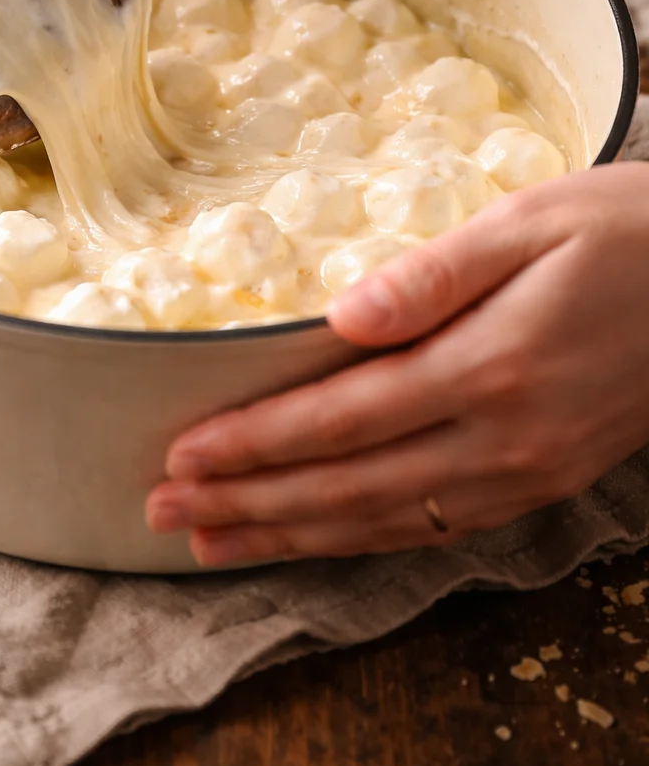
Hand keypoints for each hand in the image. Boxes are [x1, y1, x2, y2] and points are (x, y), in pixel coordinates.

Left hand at [145, 164, 648, 566]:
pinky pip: (434, 526)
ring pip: (385, 520)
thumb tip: (342, 316)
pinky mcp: (543, 479)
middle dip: (250, 502)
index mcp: (491, 365)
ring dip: (292, 534)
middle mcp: (504, 437)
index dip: (258, 443)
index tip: (183, 455)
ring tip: (212, 542)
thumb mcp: (532, 222)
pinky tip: (314, 538)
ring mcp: (527, 470)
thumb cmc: (625, 230)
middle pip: (350, 486)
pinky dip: (361, 540)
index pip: (344, 418)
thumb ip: (434, 274)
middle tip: (163, 512)